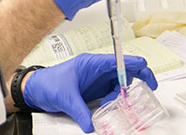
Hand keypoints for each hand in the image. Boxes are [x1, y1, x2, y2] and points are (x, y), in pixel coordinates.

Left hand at [22, 54, 157, 132]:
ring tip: (112, 105)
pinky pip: (111, 93)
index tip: (146, 70)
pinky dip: (114, 100)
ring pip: (119, 84)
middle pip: (124, 70)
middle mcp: (96, 70)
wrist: (35, 89)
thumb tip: (92, 126)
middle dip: (137, 78)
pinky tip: (109, 108)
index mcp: (91, 63)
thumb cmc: (47, 83)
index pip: (118, 60)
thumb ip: (80, 112)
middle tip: (150, 87)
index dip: (134, 64)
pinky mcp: (94, 90)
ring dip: (120, 95)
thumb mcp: (65, 98)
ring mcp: (96, 80)